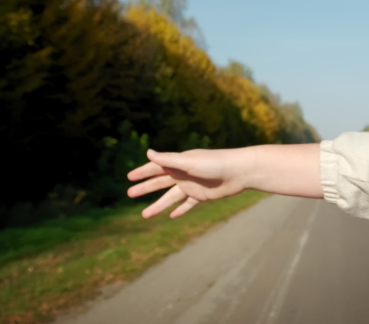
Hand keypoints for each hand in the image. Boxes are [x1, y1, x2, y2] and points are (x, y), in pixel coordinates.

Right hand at [127, 148, 252, 218]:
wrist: (240, 171)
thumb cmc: (215, 163)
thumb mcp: (189, 162)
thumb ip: (169, 159)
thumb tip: (148, 152)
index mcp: (179, 163)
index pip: (156, 167)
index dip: (143, 172)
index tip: (129, 177)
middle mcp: (183, 173)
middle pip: (160, 182)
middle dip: (145, 188)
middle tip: (129, 194)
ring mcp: (192, 185)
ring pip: (171, 197)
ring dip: (158, 205)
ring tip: (144, 215)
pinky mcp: (202, 195)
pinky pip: (187, 204)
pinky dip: (179, 210)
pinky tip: (171, 216)